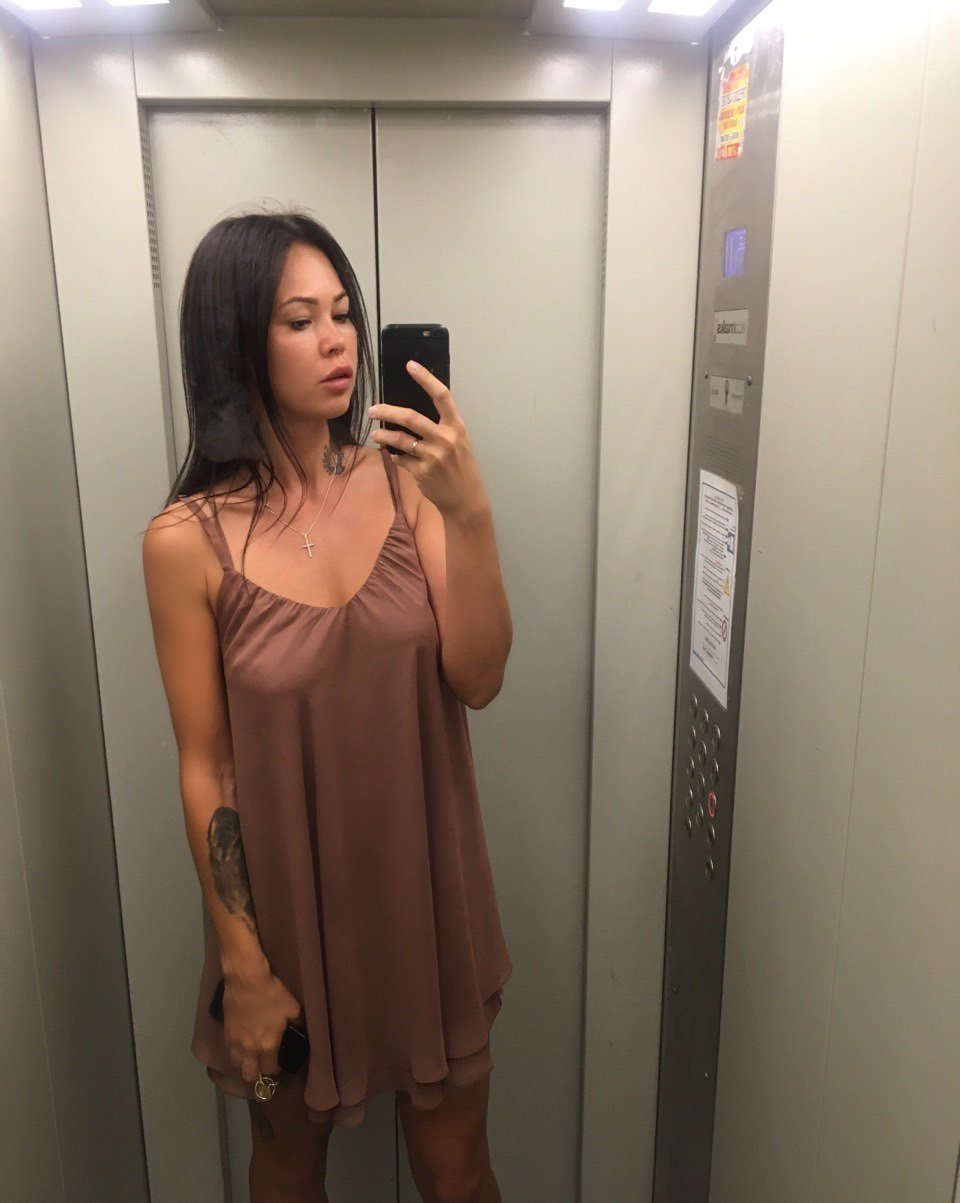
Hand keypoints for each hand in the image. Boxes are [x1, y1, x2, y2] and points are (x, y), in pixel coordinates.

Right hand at [223, 968, 302, 1084]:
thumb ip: (298, 1025)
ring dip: (245, 1063)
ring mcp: (235, 1042)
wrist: (247, 980)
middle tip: (263, 1064)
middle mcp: (249, 1049)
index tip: (278, 1061)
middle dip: (257, 1074)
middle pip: (249, 1075)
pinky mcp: (226, 1033)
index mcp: (268, 1045)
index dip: (275, 1068)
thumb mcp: (293, 1008)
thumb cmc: (272, 993)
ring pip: (237, 1065)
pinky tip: (242, 1043)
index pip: (269, 1070)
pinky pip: (229, 1051)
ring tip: (251, 1054)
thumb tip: (300, 1032)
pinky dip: (236, 1051)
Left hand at [369, 361, 489, 522]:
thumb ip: (442, 427)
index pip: (442, 396)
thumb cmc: (462, 467)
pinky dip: (395, 456)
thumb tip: (412, 414)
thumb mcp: (460, 442)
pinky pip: (401, 459)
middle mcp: (445, 439)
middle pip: (411, 417)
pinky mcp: (422, 472)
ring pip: (400, 440)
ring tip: (376, 435)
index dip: (426, 378)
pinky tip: (393, 455)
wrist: (466, 499)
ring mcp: (433, 457)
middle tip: (373, 410)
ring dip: (384, 436)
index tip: (410, 365)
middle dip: (388, 412)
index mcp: (457, 427)